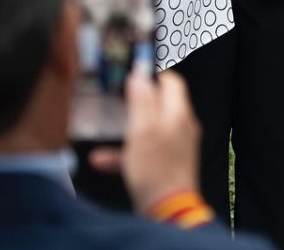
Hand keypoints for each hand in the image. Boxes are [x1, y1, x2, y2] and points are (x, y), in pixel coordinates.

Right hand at [93, 70, 201, 213]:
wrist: (167, 209)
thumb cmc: (156, 169)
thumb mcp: (142, 130)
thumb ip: (142, 101)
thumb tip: (140, 74)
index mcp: (179, 114)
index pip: (173, 83)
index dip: (154, 75)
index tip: (135, 73)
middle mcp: (181, 127)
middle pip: (162, 104)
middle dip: (139, 100)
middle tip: (119, 97)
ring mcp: (175, 147)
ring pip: (150, 129)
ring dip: (128, 128)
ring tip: (109, 126)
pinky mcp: (166, 165)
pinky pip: (145, 152)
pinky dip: (126, 153)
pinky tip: (101, 159)